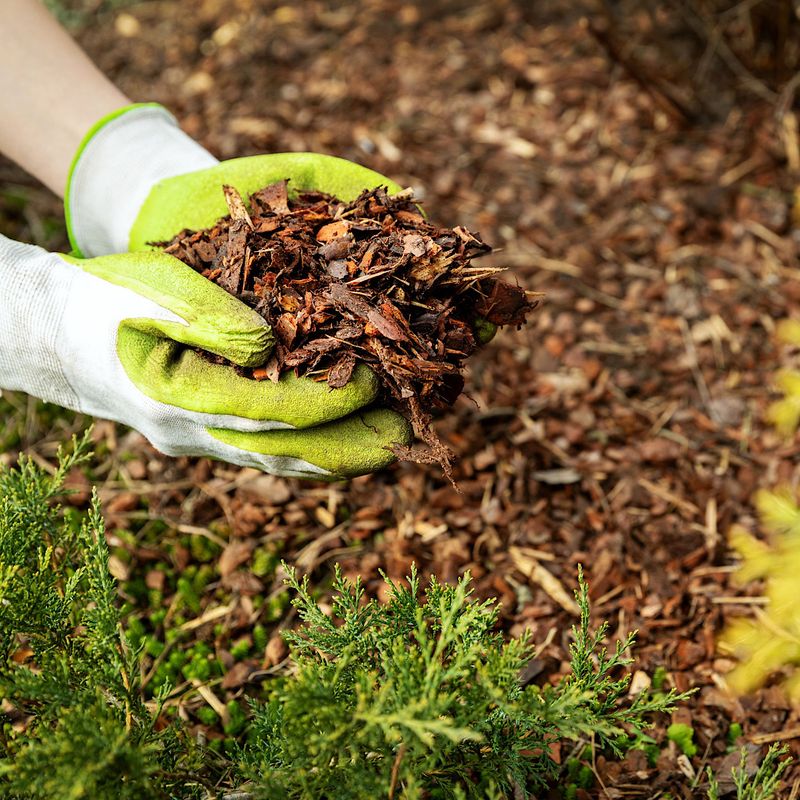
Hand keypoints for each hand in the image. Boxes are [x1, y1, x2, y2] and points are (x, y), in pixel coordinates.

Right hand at [59, 104, 410, 477]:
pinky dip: (310, 450)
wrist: (56, 333)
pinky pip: (266, 450)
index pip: (272, 411)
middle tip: (406, 440)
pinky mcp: (205, 434)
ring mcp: (197, 441)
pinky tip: (345, 443)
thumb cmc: (103, 300)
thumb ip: (208, 318)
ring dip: (336, 455)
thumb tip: (269, 346)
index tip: (376, 381)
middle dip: (349, 447)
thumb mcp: (151, 292)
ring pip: (279, 459)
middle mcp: (192, 433)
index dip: (329, 400)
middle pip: (285, 452)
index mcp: (178, 397)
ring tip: (391, 446)